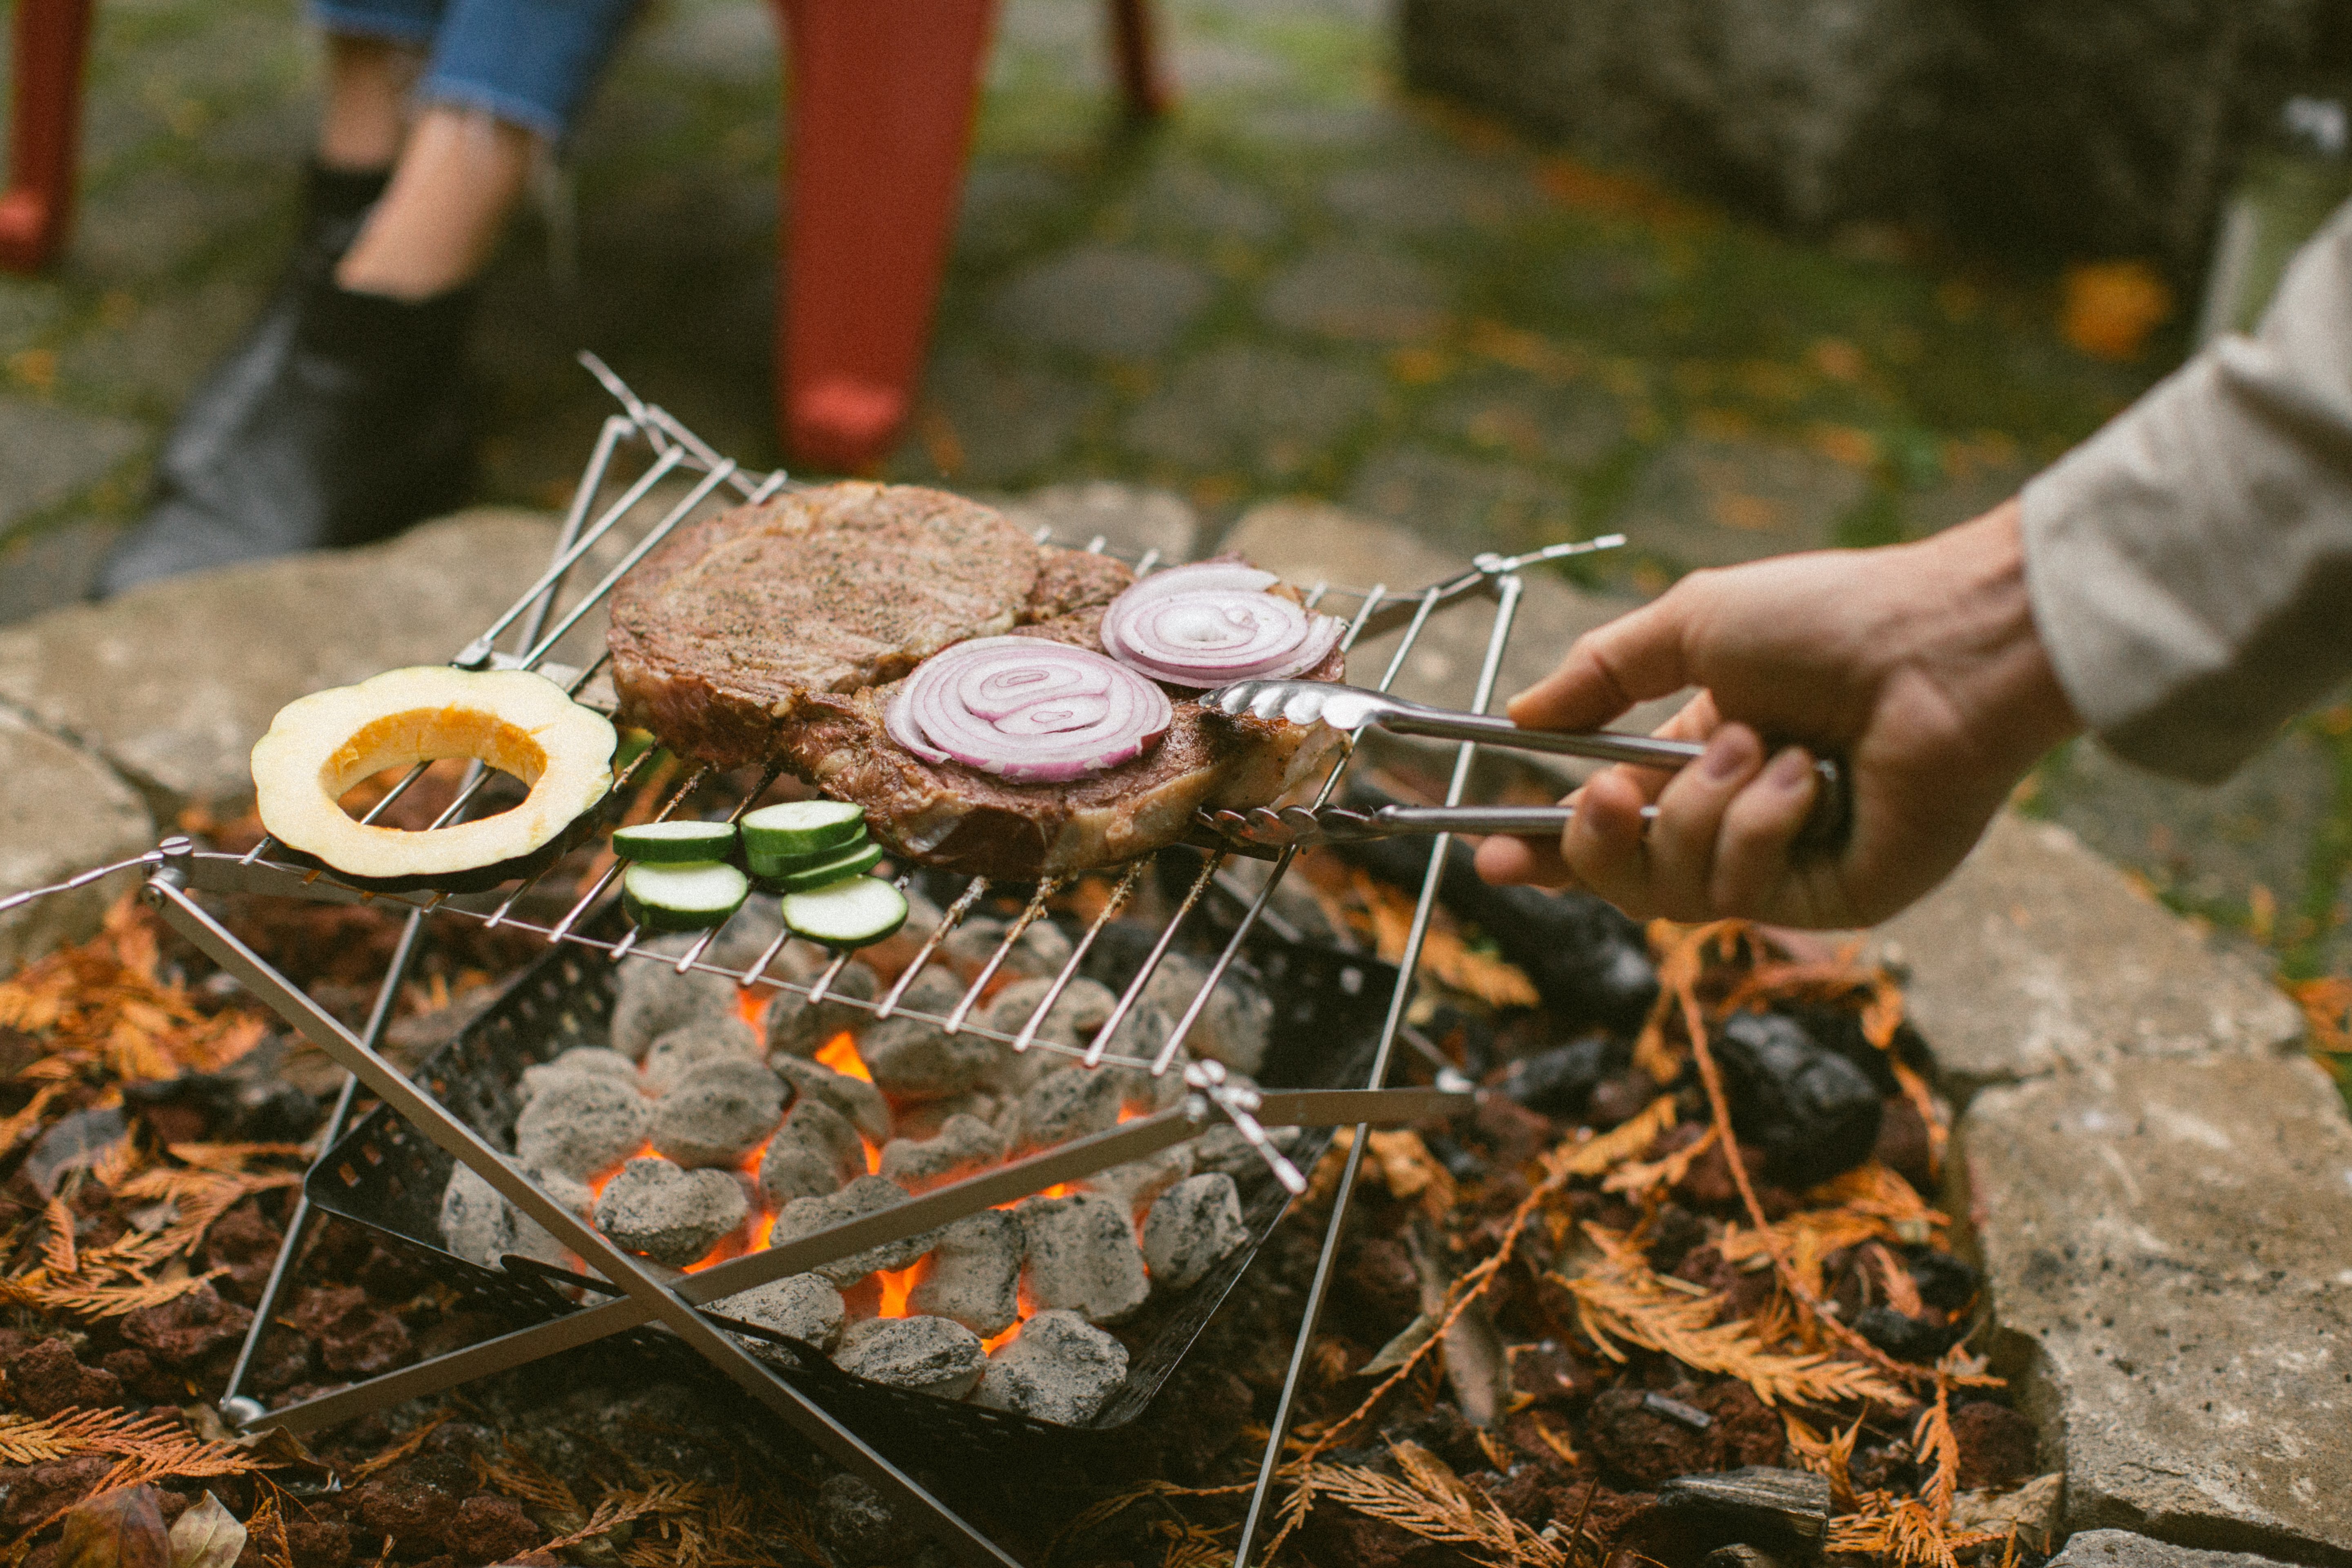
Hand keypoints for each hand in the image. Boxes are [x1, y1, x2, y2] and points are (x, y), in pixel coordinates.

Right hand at [1473, 500, 2081, 926]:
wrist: (1942, 647)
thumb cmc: (1833, 619)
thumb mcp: (1693, 623)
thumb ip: (1601, 673)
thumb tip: (1523, 717)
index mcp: (1701, 760)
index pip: (1608, 828)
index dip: (1545, 849)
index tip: (1489, 852)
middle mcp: (1737, 819)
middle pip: (1624, 877)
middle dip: (1601, 838)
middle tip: (1617, 792)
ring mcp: (1786, 864)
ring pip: (1677, 889)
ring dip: (1707, 808)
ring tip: (1765, 745)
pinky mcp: (1832, 898)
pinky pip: (1747, 890)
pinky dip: (1765, 823)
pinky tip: (1814, 778)